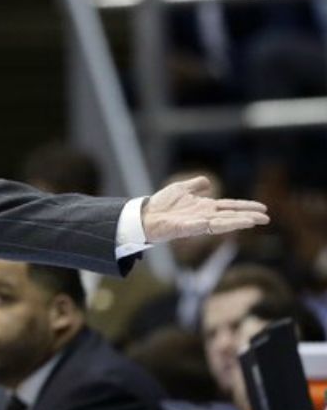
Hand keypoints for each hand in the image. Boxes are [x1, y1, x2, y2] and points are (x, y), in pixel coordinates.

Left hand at [141, 176, 269, 242]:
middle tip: (266, 219)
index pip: (230, 207)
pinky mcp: (183, 228)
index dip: (246, 207)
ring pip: (219, 223)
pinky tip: (213, 222)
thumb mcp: (180, 189)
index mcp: (205, 207)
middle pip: (230, 216)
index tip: (263, 208)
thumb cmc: (161, 204)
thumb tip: (207, 181)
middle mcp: (204, 216)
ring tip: (251, 222)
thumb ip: (194, 186)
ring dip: (235, 222)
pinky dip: (205, 225)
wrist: (144, 215)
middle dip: (248, 217)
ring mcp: (195, 223)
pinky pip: (197, 226)